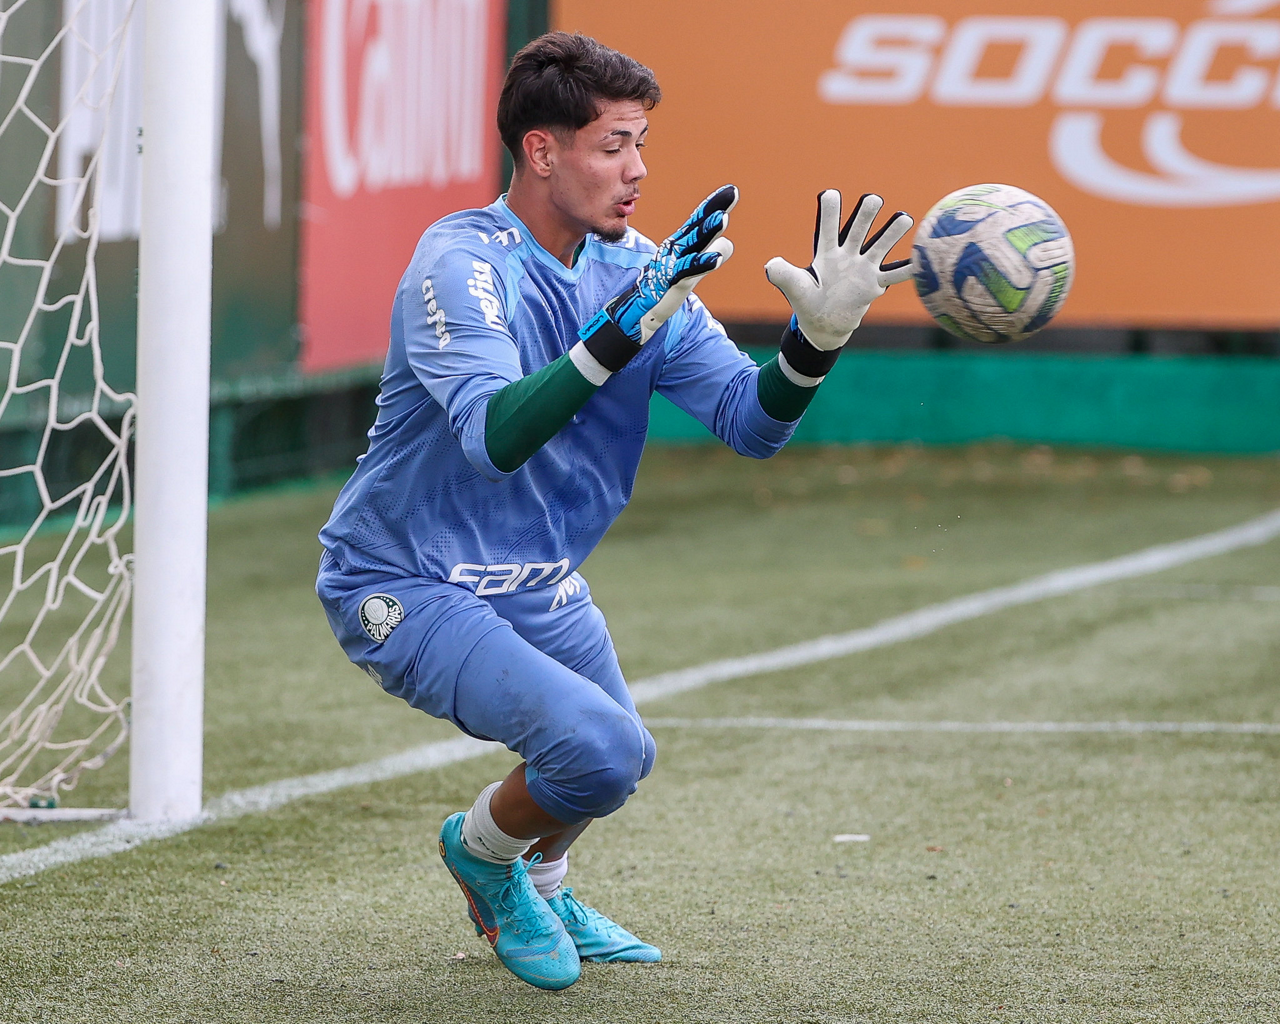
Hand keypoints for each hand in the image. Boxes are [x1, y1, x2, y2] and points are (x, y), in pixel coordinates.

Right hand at [607, 184, 736, 343]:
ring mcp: (673, 263)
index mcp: (681, 243)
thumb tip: (729, 243)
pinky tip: (716, 258)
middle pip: (699, 225)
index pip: (699, 220)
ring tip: (723, 218)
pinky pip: (688, 271)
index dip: (714, 205)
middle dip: (715, 209)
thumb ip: (709, 253)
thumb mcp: (692, 268)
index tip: (731, 190)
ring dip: (708, 231)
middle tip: (732, 192)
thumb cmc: (665, 284)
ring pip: (694, 245)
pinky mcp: (672, 281)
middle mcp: (676, 248)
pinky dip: (702, 264)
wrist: (640, 309)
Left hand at [765, 191, 913, 349]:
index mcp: (826, 253)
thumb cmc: (808, 302)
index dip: (829, 211)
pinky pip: (894, 275)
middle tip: (873, 200)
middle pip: (859, 229)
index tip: (830, 194)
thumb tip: (770, 265)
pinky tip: (922, 259)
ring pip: (880, 246)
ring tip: (904, 219)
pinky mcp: (875, 284)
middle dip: (865, 214)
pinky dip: (908, 269)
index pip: (828, 228)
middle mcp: (848, 255)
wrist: (824, 324)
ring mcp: (864, 268)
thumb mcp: (794, 288)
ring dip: (892, 233)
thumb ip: (783, 275)